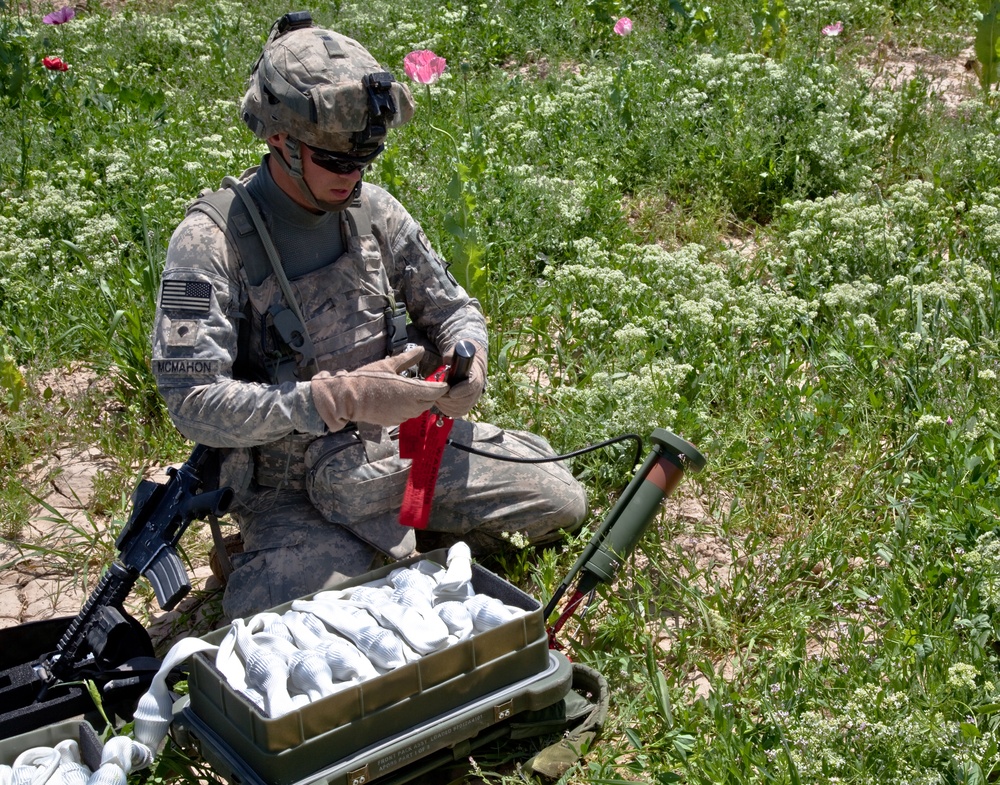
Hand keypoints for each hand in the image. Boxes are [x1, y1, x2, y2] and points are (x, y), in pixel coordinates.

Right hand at [311, 346, 447, 429]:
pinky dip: (408, 408)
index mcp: (411, 391)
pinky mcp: (393, 421)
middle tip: (427, 384)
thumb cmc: (368, 379)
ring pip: (419, 409)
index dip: (441, 387)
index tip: (442, 381)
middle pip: (430, 402)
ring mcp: (402, 416)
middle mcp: (410, 406)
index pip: (436, 392)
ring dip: (420, 401)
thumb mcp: (389, 364)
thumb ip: (408, 358)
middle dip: (431, 394)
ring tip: (412, 390)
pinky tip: (400, 400)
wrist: (349, 399)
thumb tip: (421, 349)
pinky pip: (407, 415)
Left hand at [435, 341, 486, 418]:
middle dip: (449, 399)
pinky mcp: (467, 406)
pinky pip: (458, 413)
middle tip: (437, 395)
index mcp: (476, 375)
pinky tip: (440, 402)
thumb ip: (451, 357)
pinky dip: (447, 410)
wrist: (465, 367)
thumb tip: (447, 361)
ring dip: (447, 405)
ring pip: (461, 408)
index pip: (473, 385)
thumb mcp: (454, 354)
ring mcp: (473, 399)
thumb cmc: (458, 360)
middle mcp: (477, 389)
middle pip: (466, 400)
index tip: (451, 392)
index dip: (462, 390)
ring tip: (437, 397)